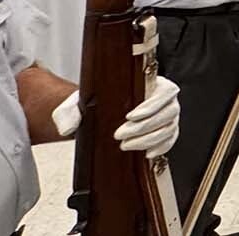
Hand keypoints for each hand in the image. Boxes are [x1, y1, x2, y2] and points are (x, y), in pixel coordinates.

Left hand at [53, 76, 181, 158]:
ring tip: (126, 145)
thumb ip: (69, 112)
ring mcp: (168, 117)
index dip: (152, 104)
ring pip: (169, 128)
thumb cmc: (94, 104)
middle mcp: (165, 100)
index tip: (130, 116)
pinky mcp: (166, 132)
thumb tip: (68, 127)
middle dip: (144, 127)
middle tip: (120, 135)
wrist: (98, 117)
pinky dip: (160, 148)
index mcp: (152, 83)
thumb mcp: (77, 104)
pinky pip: (170, 141)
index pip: (165, 92)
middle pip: (168, 112)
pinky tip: (146, 154)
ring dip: (149, 140)